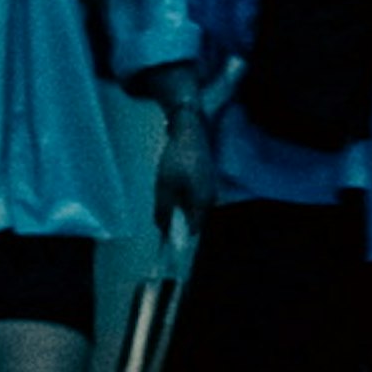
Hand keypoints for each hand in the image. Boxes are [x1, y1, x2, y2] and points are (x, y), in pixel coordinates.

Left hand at [152, 104, 211, 238]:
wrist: (190, 131)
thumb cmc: (177, 158)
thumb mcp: (164, 185)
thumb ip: (163, 209)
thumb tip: (162, 228)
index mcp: (202, 203)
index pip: (192, 230)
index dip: (178, 237)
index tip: (164, 240)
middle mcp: (211, 200)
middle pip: (193, 220)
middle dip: (177, 220)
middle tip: (160, 212)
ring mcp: (210, 191)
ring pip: (193, 209)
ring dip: (179, 207)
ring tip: (165, 195)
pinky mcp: (207, 182)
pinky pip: (195, 198)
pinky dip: (183, 198)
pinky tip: (173, 187)